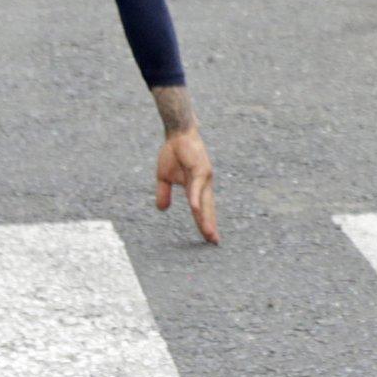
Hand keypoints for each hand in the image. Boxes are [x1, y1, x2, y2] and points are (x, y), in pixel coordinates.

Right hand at [154, 128, 218, 243]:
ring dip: (205, 217)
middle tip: (213, 242)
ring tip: (207, 232)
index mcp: (197, 187)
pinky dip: (196, 198)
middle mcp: (204, 184)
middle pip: (208, 209)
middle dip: (210, 225)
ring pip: (204, 201)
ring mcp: (203, 176)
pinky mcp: (200, 168)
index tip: (210, 238)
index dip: (205, 223)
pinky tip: (196, 209)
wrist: (177, 134)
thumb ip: (164, 193)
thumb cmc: (173, 154)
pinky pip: (196, 186)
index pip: (203, 209)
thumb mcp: (164, 177)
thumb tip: (162, 210)